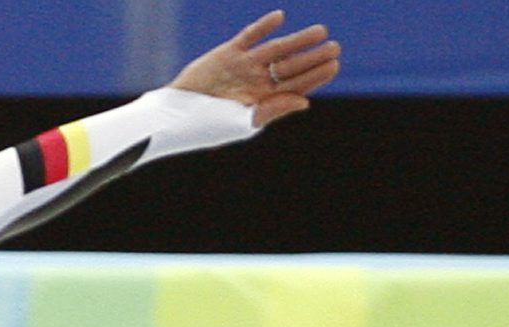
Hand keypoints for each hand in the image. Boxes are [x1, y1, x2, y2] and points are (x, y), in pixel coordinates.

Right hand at [169, 10, 340, 127]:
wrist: (173, 114)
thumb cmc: (205, 126)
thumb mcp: (242, 123)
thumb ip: (273, 111)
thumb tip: (305, 101)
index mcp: (264, 101)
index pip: (296, 85)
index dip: (316, 75)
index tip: (334, 64)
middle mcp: (258, 82)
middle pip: (291, 66)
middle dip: (313, 56)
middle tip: (334, 46)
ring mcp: (244, 66)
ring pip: (277, 49)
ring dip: (298, 40)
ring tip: (319, 31)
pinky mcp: (228, 53)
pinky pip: (250, 36)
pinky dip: (264, 27)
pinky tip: (280, 17)